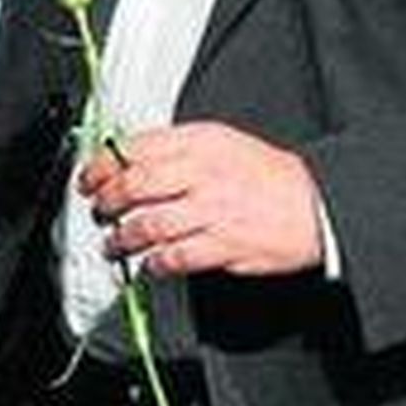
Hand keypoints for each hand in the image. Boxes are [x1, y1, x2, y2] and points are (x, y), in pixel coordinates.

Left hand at [79, 122, 323, 277]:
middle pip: (133, 186)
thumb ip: (178, 149)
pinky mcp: (222, 245)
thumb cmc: (269, 175)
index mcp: (200, 142)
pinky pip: (174, 256)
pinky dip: (155, 263)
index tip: (89, 177)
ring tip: (115, 244)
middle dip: (105, 201)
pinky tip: (150, 264)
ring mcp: (212, 210)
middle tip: (98, 211)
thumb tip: (131, 159)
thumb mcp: (223, 142)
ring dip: (122, 238)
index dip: (102, 165)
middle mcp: (202, 173)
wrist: (316, 204)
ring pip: (147, 224)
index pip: (135, 148)